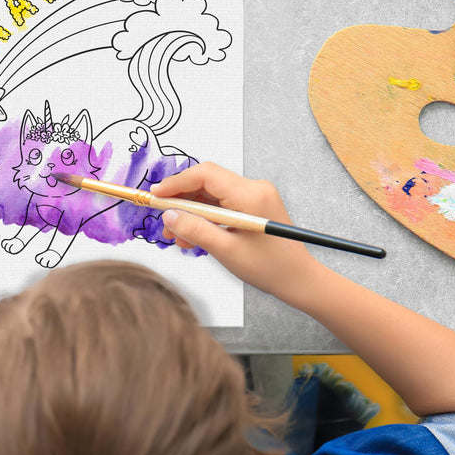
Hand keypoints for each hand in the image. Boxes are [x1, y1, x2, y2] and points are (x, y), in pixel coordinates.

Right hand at [153, 162, 323, 302]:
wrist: (299, 279)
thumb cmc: (270, 268)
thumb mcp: (226, 251)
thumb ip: (195, 230)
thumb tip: (169, 215)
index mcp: (250, 195)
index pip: (205, 174)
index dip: (176, 183)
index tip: (156, 196)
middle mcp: (253, 188)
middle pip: (206, 182)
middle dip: (180, 201)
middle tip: (164, 222)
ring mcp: (254, 196)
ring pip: (210, 195)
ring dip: (190, 213)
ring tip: (177, 236)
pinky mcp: (252, 205)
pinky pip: (220, 204)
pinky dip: (204, 218)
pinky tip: (193, 236)